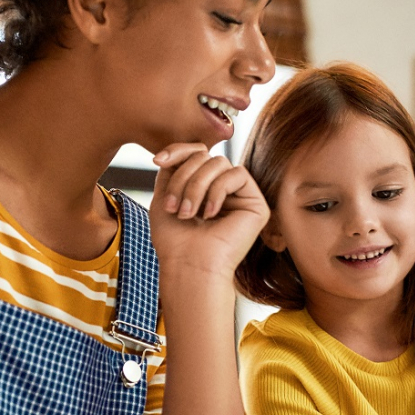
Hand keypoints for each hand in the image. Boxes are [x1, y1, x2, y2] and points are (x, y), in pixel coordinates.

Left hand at [148, 143, 269, 283]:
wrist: (188, 266)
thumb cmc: (174, 240)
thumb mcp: (164, 196)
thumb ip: (173, 169)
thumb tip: (180, 149)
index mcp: (203, 186)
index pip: (196, 152)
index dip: (178, 151)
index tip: (158, 161)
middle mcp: (223, 189)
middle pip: (205, 156)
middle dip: (184, 177)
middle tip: (173, 208)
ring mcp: (240, 196)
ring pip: (219, 162)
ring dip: (196, 186)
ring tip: (187, 214)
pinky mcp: (256, 204)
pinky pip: (238, 174)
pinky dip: (218, 191)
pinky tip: (210, 215)